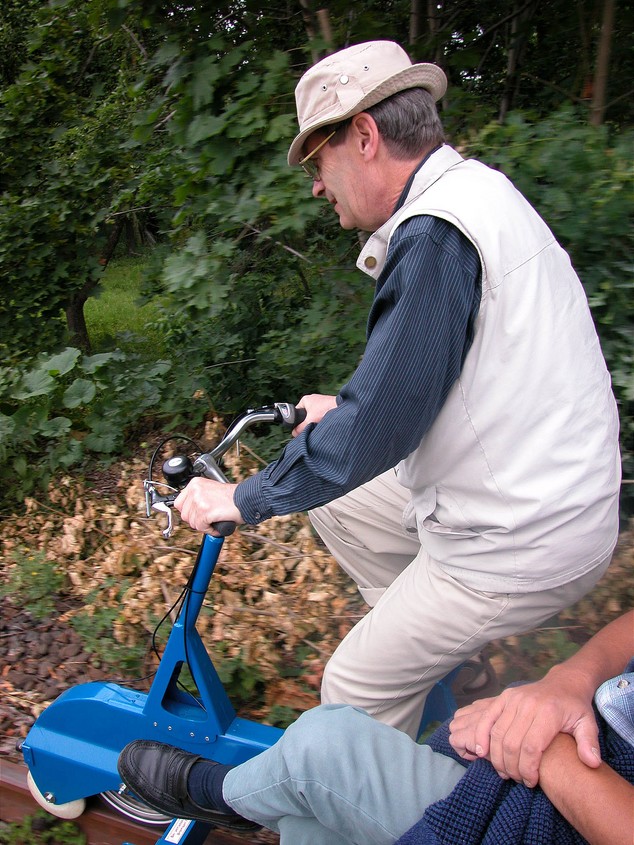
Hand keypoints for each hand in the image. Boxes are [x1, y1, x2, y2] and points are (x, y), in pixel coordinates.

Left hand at [174, 479, 243, 534]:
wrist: (246, 498)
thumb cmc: (233, 496)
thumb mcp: (210, 490)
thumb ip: (198, 497)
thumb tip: (189, 511)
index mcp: (195, 483)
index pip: (179, 503)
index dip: (189, 512)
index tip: (196, 515)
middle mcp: (195, 490)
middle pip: (184, 515)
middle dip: (196, 520)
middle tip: (208, 519)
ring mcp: (199, 500)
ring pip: (192, 523)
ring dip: (203, 526)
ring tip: (214, 521)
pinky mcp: (205, 511)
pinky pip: (201, 527)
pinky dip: (210, 530)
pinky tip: (217, 525)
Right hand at [294, 394, 337, 433]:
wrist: (342, 408)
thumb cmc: (325, 410)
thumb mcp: (310, 421)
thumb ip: (300, 428)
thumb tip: (294, 433)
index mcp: (305, 400)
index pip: (296, 412)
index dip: (297, 421)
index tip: (300, 428)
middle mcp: (312, 399)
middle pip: (305, 415)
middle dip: (307, 422)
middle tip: (310, 427)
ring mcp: (320, 402)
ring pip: (314, 415)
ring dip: (316, 420)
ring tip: (319, 424)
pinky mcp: (328, 405)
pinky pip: (321, 414)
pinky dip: (322, 418)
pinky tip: (325, 422)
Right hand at [448, 667, 600, 787]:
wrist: (564, 682)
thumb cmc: (575, 707)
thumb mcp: (588, 724)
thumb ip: (589, 744)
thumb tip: (591, 763)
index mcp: (549, 713)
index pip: (531, 746)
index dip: (528, 768)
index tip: (531, 782)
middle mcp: (529, 704)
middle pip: (512, 743)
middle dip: (512, 767)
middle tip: (517, 780)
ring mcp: (514, 699)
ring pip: (497, 733)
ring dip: (497, 757)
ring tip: (504, 772)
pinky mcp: (504, 697)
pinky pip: (487, 717)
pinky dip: (481, 735)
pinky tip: (481, 751)